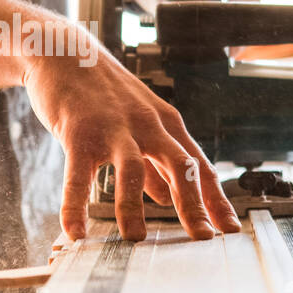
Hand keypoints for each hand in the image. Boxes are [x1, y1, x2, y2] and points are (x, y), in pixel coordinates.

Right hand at [23, 40, 241, 243]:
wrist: (63, 52)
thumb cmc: (101, 93)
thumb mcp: (136, 124)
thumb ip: (152, 162)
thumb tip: (167, 198)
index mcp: (164, 124)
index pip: (198, 165)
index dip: (215, 199)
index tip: (230, 228)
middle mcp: (146, 124)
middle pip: (180, 165)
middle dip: (193, 205)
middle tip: (203, 239)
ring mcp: (113, 127)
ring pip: (132, 169)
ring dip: (134, 207)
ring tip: (135, 238)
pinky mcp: (78, 132)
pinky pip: (78, 176)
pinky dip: (75, 206)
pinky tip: (74, 232)